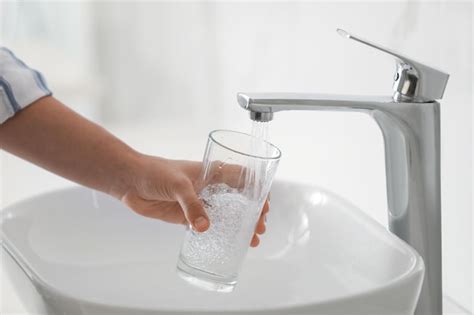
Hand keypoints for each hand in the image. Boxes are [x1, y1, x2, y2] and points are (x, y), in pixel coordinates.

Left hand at [119, 155, 267, 246]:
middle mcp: (210, 187)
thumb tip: (205, 227)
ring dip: (241, 226)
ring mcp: (200, 202)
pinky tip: (229, 244)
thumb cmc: (155, 173)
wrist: (132, 182)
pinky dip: (220, 235)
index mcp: (212, 172)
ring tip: (252, 240)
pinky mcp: (188, 217)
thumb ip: (191, 206)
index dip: (257, 190)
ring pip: (227, 214)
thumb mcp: (177, 185)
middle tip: (260, 228)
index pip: (243, 178)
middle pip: (239, 199)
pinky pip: (209, 226)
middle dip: (253, 213)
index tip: (264, 206)